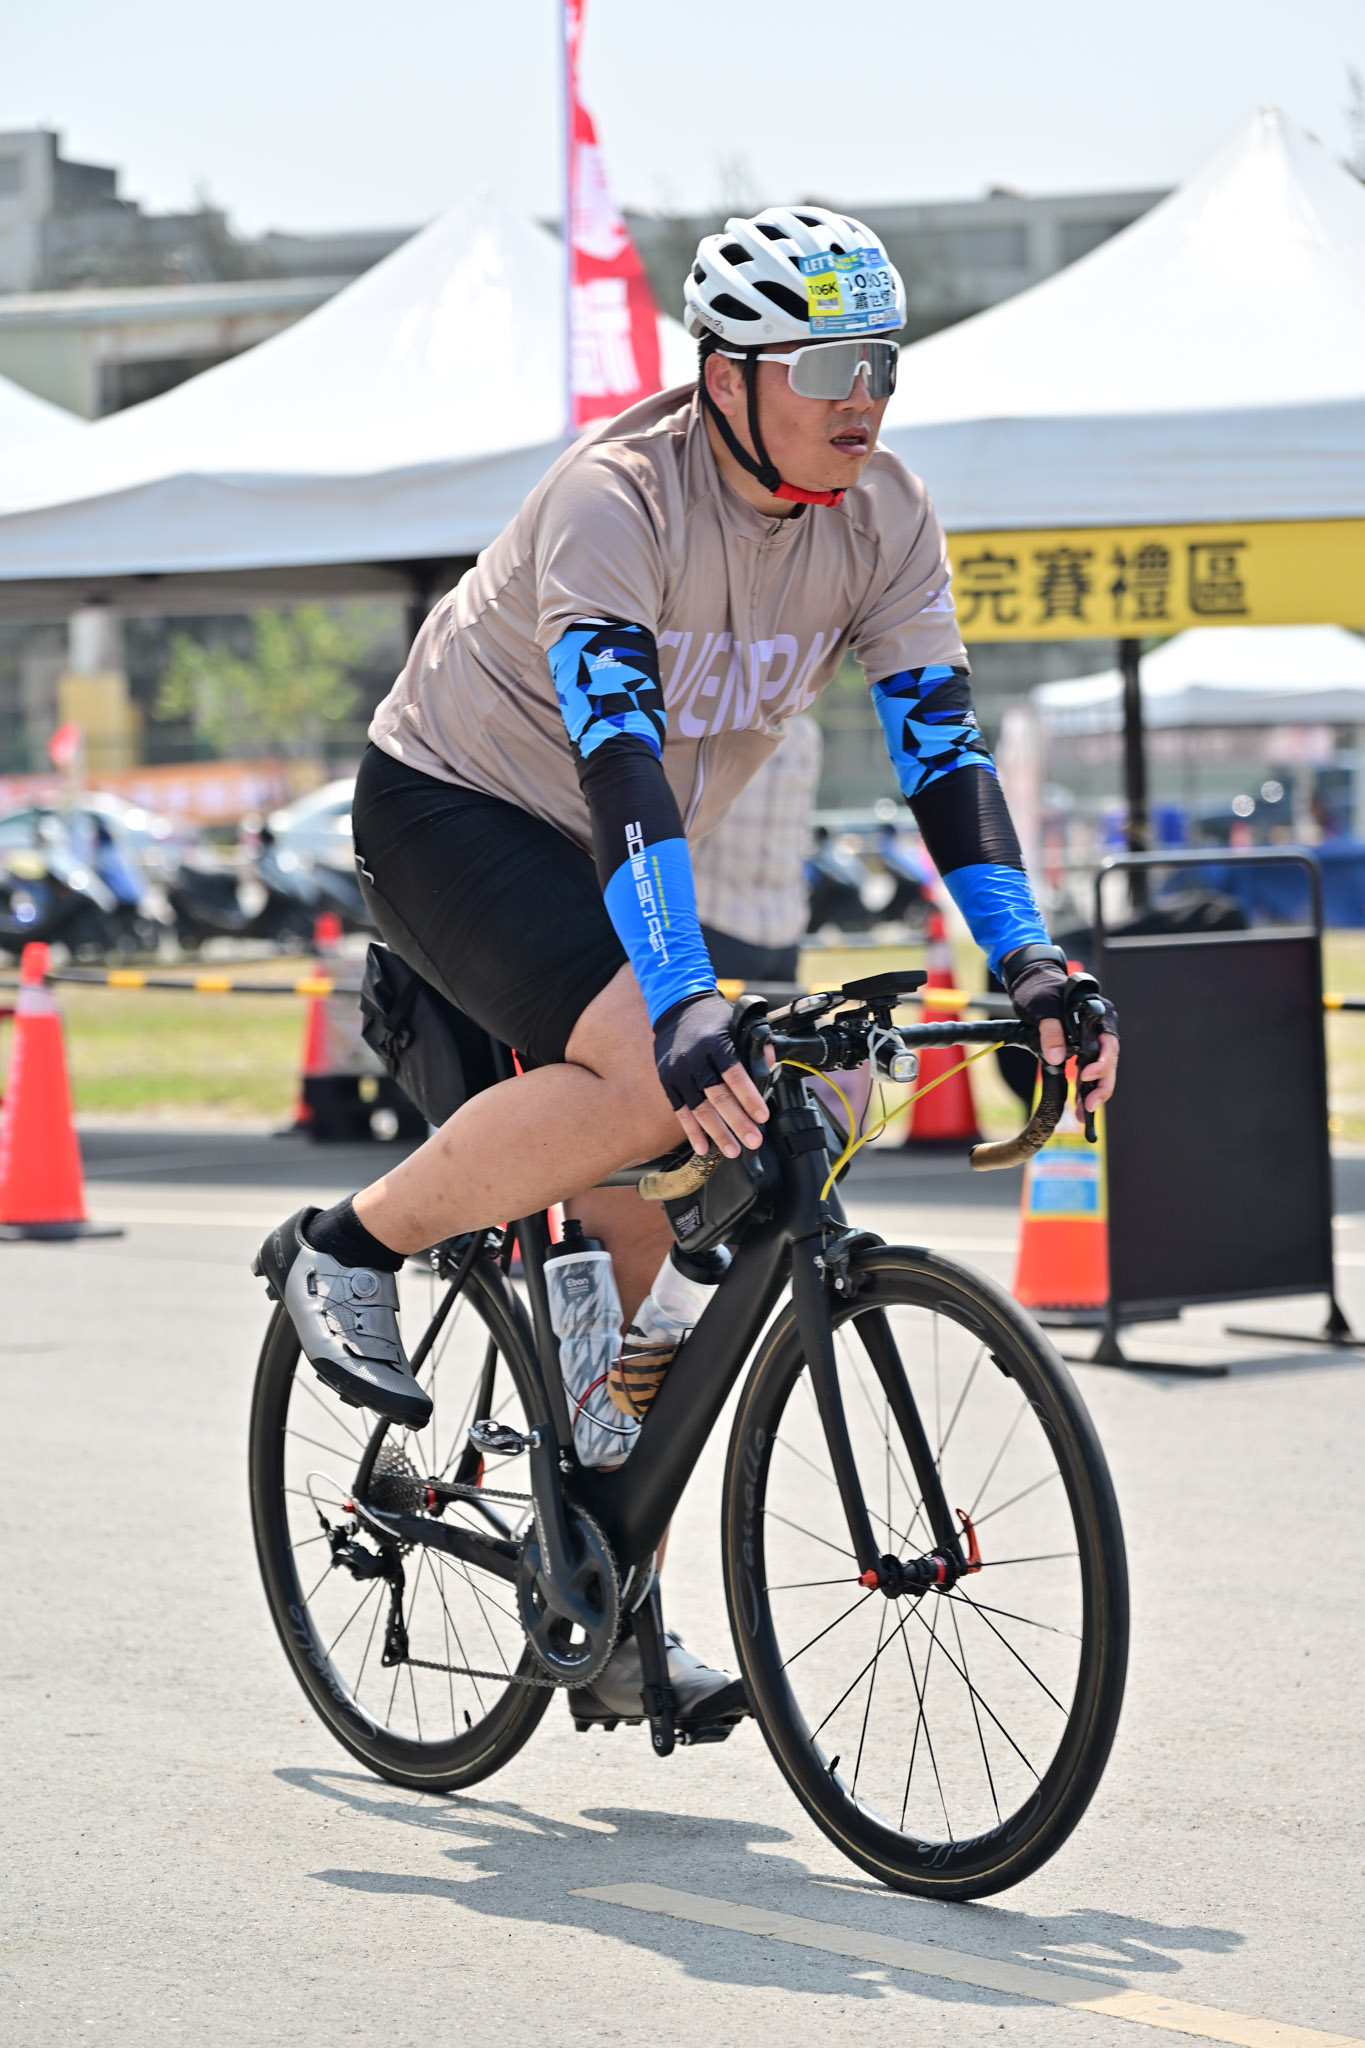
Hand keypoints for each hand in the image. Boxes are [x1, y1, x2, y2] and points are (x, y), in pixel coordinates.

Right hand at [653, 990, 772, 1158]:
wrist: (675, 1006)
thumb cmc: (712, 1016)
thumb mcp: (736, 1021)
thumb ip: (754, 1043)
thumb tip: (770, 1062)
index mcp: (714, 1042)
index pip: (734, 1074)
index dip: (749, 1097)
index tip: (762, 1116)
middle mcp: (694, 1059)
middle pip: (717, 1096)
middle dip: (737, 1122)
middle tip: (753, 1140)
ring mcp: (678, 1072)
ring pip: (699, 1108)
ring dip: (717, 1132)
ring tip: (732, 1150)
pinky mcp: (668, 1081)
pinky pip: (680, 1111)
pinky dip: (691, 1131)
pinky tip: (702, 1147)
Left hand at [1002, 945, 1118, 1114]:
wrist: (1031, 981)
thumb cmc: (1040, 988)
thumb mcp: (1043, 1006)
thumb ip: (1051, 1030)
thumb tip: (1057, 1058)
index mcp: (1098, 1014)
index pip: (1109, 1043)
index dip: (1102, 1063)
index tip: (1085, 1076)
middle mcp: (1099, 1028)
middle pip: (1109, 1062)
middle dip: (1101, 1086)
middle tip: (1088, 1106)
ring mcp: (1091, 1039)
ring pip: (1100, 1070)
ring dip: (1093, 1091)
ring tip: (1082, 1112)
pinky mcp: (1081, 1047)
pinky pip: (1088, 1069)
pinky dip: (1084, 1087)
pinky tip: (1079, 1103)